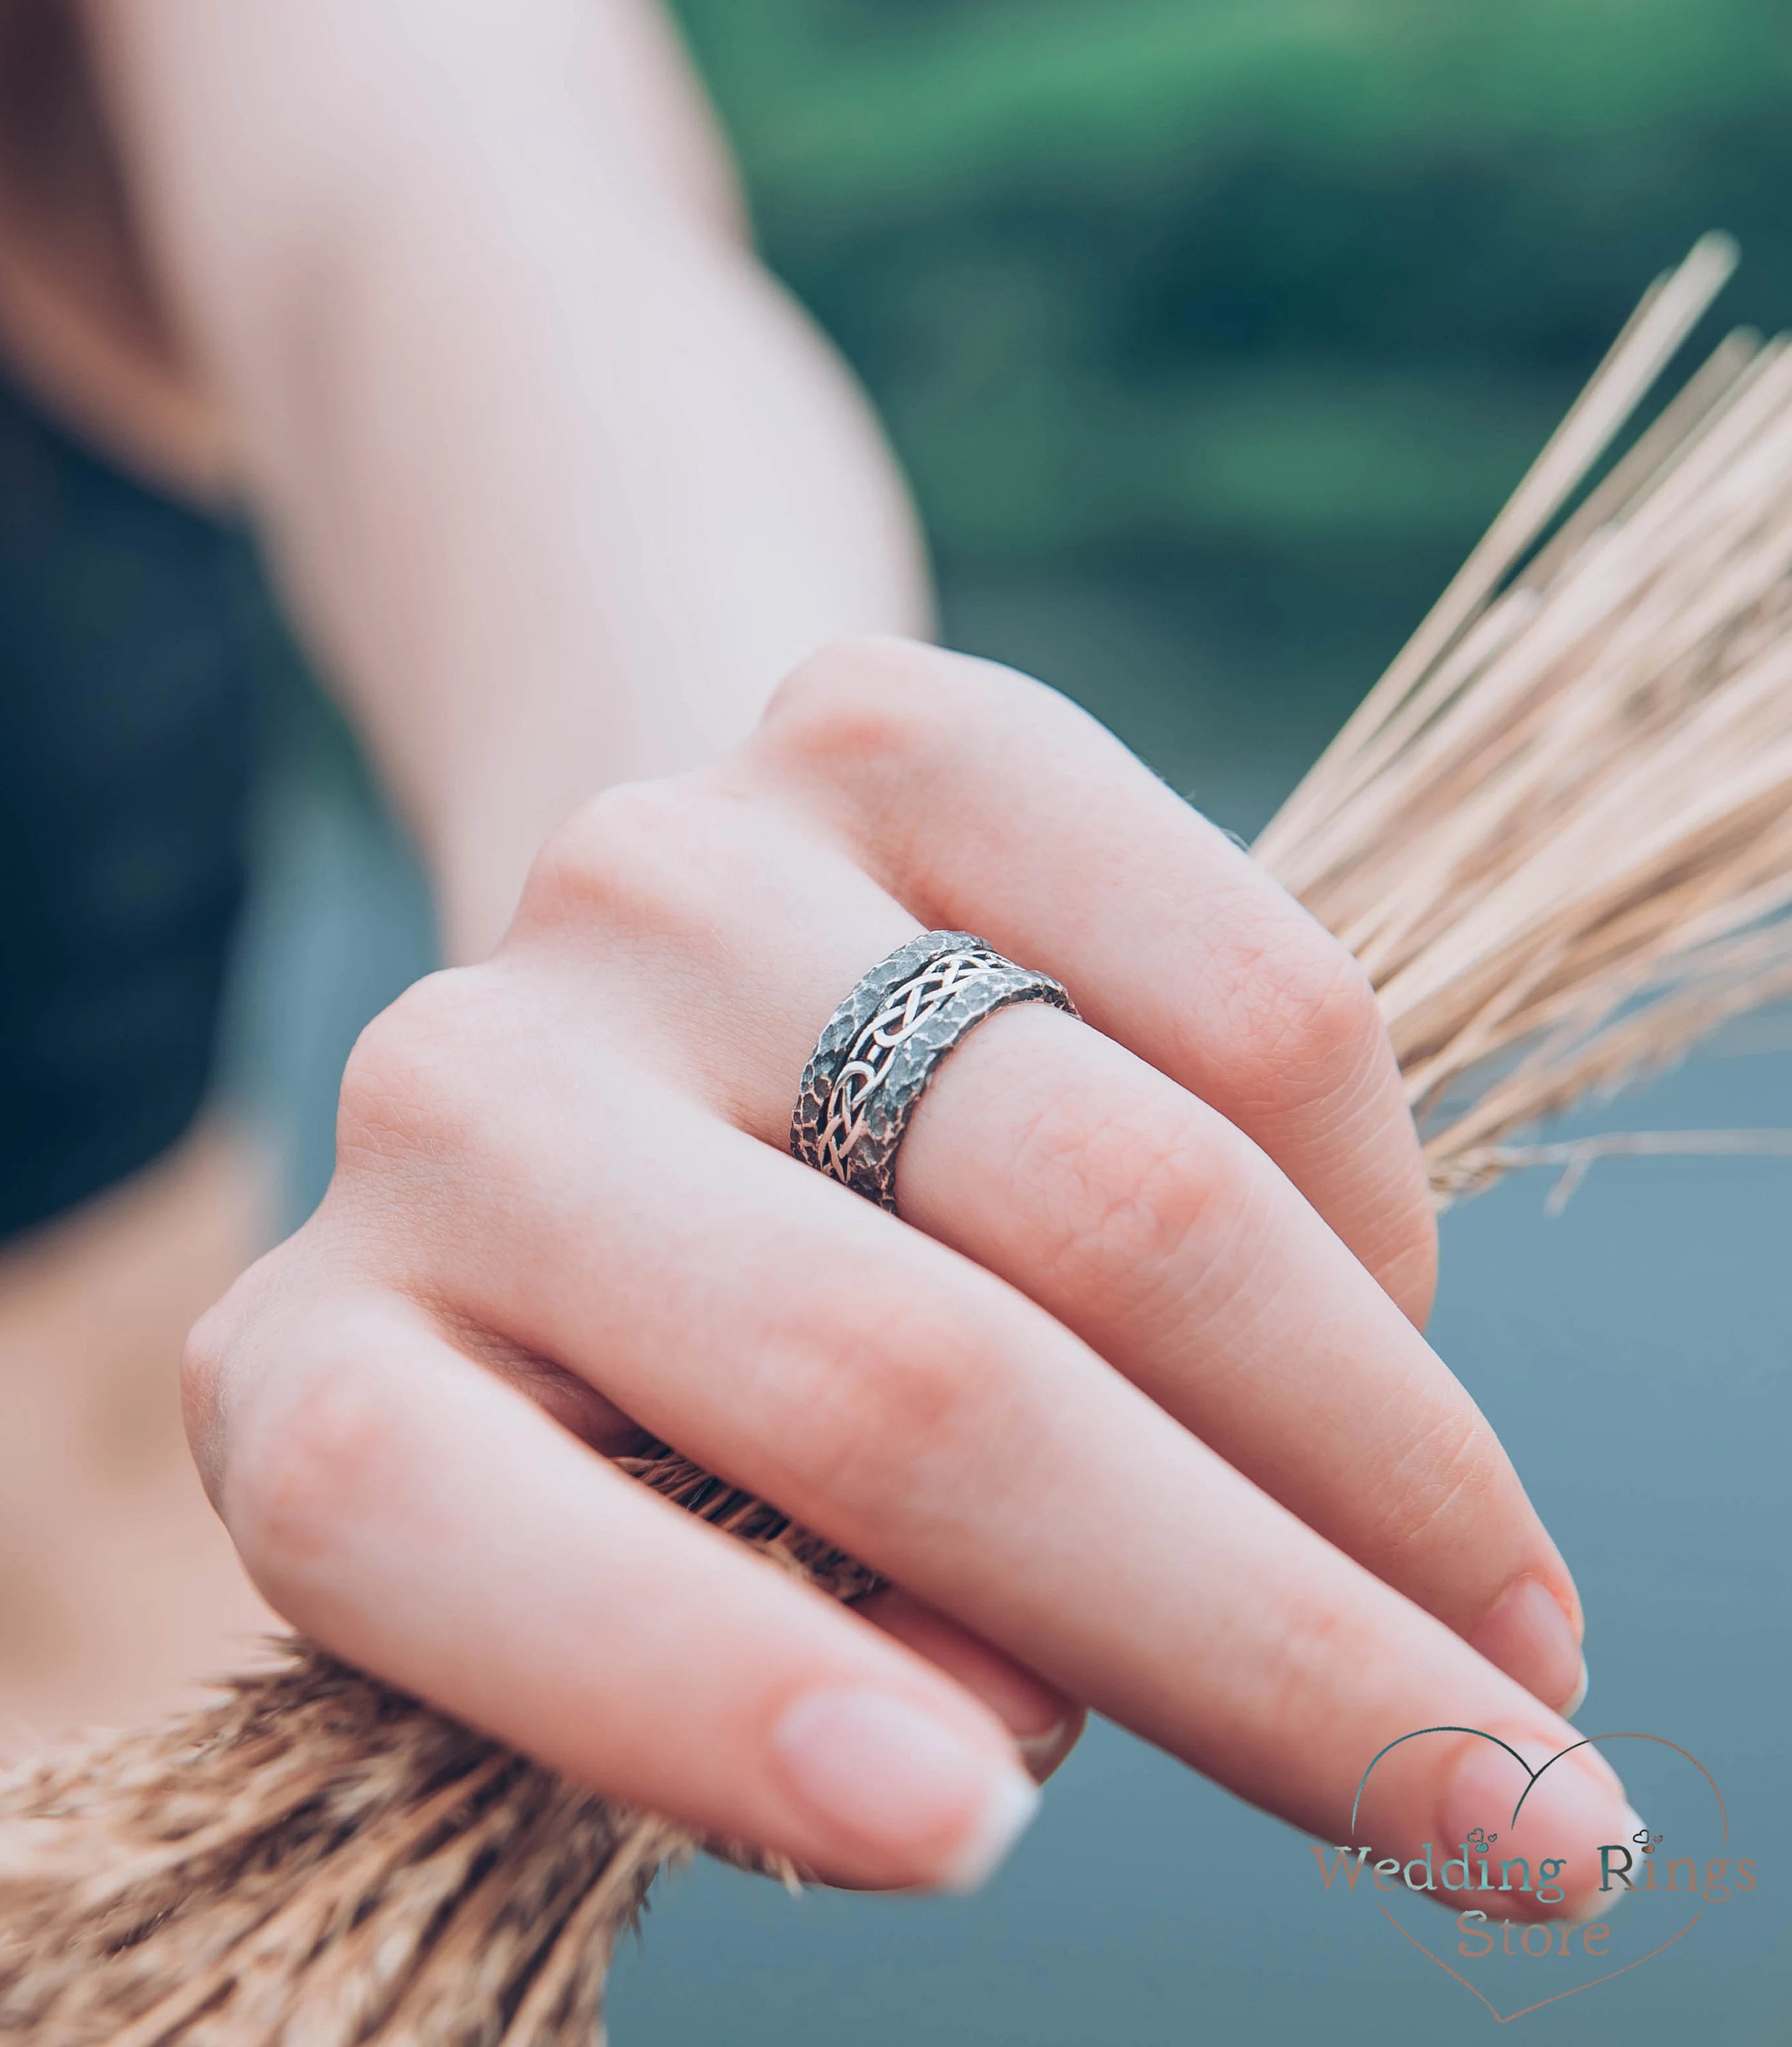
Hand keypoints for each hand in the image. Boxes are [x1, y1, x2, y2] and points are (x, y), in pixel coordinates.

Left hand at [188, 640, 1628, 1909]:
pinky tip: (1384, 1300)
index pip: (424, 1521)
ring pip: (1122, 1185)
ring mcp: (678, 877)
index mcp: (326, 1362)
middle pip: (896, 1385)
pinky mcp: (885, 726)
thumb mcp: (685, 1549)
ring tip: (1493, 1591)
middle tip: (1517, 1810)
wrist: (689, 986)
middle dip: (1256, 1629)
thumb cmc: (700, 1355)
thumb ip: (815, 1631)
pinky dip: (1363, 1190)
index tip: (974, 1832)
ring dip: (1371, 1432)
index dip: (698, 1699)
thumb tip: (1019, 1684)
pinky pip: (1235, 982)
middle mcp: (460, 1091)